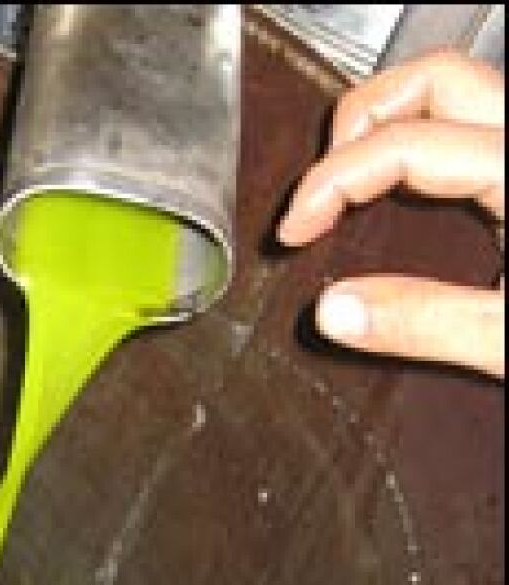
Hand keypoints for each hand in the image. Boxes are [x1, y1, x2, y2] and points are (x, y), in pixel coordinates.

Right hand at [278, 50, 503, 378]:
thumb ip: (426, 323)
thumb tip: (333, 310)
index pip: (403, 143)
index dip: (331, 181)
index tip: (295, 232)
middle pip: (429, 79)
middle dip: (354, 124)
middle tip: (319, 193)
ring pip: (453, 88)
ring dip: (385, 122)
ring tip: (346, 183)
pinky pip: (470, 125)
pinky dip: (416, 143)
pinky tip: (396, 193)